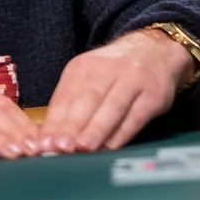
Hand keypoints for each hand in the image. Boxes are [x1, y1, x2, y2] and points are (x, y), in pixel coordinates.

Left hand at [39, 29, 193, 153]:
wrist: (154, 50)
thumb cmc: (114, 72)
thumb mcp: (89, 77)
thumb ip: (72, 104)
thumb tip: (51, 136)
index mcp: (85, 66)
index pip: (66, 96)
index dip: (55, 121)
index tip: (45, 143)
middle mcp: (108, 69)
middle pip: (88, 100)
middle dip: (73, 126)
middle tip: (61, 147)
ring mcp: (133, 80)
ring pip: (112, 107)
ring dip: (96, 130)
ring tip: (83, 149)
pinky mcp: (153, 95)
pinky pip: (135, 116)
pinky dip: (121, 134)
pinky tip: (109, 148)